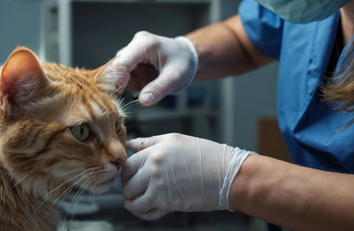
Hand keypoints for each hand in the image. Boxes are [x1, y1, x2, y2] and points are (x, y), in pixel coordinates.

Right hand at [114, 31, 197, 105]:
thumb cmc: (183, 63)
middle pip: (115, 67)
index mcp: (144, 44)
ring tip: (126, 96)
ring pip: (116, 72)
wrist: (188, 58)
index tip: (117, 95)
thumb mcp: (175, 78)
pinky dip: (124, 86)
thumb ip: (158, 89)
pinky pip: (121, 76)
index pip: (121, 62)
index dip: (116, 79)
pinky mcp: (132, 63)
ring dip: (119, 86)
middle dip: (115, 84)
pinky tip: (131, 92)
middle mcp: (134, 45)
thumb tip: (143, 101)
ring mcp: (132, 54)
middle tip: (119, 100)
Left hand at [121, 133, 250, 219]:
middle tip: (135, 188)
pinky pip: (143, 211)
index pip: (128, 162)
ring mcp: (158, 184)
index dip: (126, 170)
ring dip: (132, 200)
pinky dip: (141, 212)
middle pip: (126, 180)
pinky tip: (146, 208)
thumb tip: (130, 146)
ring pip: (130, 197)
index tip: (130, 175)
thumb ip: (150, 143)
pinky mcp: (165, 202)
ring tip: (138, 200)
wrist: (227, 175)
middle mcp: (153, 165)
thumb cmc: (207, 156)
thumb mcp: (177, 140)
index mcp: (156, 149)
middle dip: (128, 185)